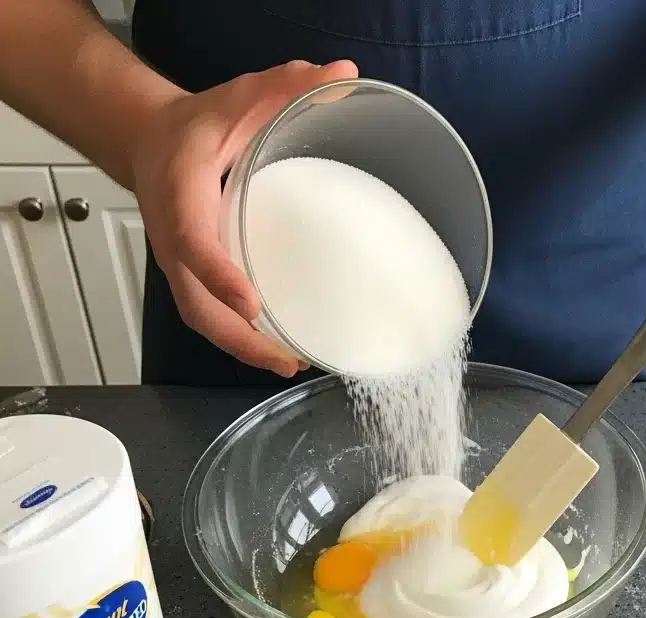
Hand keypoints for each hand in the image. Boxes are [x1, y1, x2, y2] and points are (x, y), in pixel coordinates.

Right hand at [128, 60, 358, 374]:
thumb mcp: (238, 99)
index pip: (193, 242)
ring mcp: (181, 263)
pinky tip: (277, 349)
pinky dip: (240, 338)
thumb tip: (344, 74)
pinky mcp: (192, 276)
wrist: (149, 141)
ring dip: (242, 348)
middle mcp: (175, 238)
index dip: (218, 276)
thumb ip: (286, 87)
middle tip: (286, 358)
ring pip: (203, 319)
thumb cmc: (195, 127)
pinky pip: (210, 316)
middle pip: (196, 303)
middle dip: (238, 337)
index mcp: (181, 193)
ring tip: (289, 363)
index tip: (250, 303)